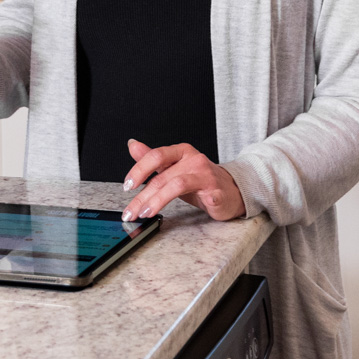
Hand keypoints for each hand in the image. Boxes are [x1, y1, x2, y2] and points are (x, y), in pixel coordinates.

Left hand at [120, 139, 244, 221]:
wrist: (231, 189)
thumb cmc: (199, 179)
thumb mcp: (174, 167)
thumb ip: (152, 158)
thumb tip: (132, 145)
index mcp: (181, 152)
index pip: (156, 156)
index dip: (139, 170)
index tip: (127, 186)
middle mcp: (194, 161)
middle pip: (163, 177)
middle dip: (143, 196)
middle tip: (131, 211)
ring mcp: (207, 176)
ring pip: (178, 185)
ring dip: (159, 201)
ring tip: (146, 213)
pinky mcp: (219, 192)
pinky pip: (213, 195)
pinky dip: (208, 200)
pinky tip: (204, 204)